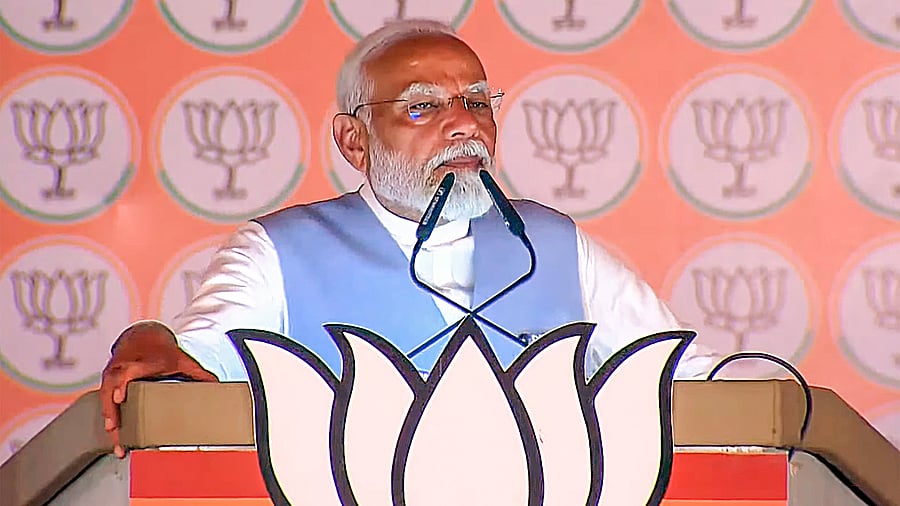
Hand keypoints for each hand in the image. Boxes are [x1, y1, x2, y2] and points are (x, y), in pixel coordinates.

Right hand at [100, 321, 217, 457]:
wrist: (142, 337)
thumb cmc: (162, 351)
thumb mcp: (182, 359)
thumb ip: (198, 373)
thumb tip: (217, 384)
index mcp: (140, 361)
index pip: (126, 372)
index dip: (120, 384)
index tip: (119, 398)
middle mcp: (122, 368)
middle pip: (110, 389)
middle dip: (111, 409)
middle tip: (114, 428)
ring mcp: (112, 376)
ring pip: (104, 399)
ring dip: (109, 420)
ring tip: (118, 443)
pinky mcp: (108, 384)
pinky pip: (104, 402)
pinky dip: (109, 419)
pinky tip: (116, 438)